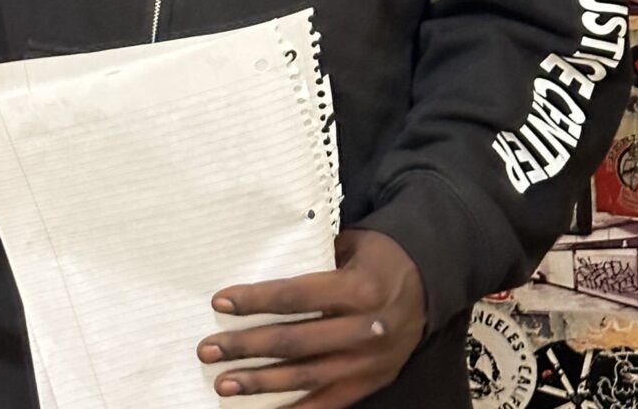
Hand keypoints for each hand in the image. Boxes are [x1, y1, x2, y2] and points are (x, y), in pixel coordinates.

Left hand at [196, 230, 424, 405]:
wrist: (429, 285)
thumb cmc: (381, 257)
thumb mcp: (353, 244)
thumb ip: (314, 257)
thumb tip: (263, 262)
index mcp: (357, 289)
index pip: (295, 297)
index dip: (255, 301)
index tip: (220, 302)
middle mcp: (362, 330)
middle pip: (294, 342)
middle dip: (247, 347)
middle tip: (209, 350)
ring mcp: (367, 363)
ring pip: (306, 378)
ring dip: (261, 383)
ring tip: (225, 384)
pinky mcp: (369, 383)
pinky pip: (327, 403)